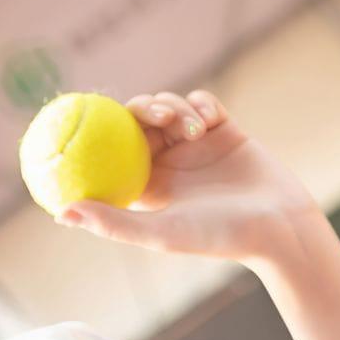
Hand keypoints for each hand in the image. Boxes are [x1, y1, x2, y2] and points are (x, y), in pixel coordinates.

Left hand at [54, 89, 323, 266]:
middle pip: (140, 122)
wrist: (279, 226)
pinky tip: (206, 120)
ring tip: (190, 128)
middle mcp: (171, 163)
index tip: (88, 120)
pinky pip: (202, 102)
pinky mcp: (226, 129)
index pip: (112, 153)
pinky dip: (200, 104)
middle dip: (142, 110)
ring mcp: (197, 144)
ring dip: (174, 107)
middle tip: (152, 114)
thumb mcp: (160, 232)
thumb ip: (112, 222)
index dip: (97, 134)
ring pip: (170, 107)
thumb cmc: (219, 237)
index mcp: (150, 186)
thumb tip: (60, 213)